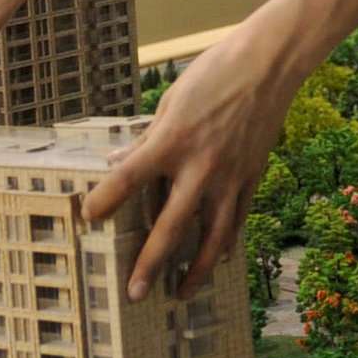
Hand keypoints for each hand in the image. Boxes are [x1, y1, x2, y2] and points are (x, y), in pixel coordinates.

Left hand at [80, 16, 296, 298]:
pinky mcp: (252, 176)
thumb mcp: (170, 102)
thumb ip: (146, 139)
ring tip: (180, 293)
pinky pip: (237, 219)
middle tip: (134, 293)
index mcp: (173, 139)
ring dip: (195, 269)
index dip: (105, 200)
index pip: (129, 177)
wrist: (270, 64)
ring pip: (212, 236)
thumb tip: (118, 163)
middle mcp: (201, 165)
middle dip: (151, 262)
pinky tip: (216, 262)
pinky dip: (225, 244)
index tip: (88, 218)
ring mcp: (230, 175)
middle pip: (171, 225)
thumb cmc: (215, 73)